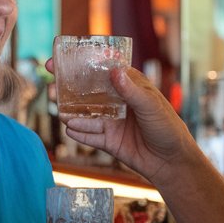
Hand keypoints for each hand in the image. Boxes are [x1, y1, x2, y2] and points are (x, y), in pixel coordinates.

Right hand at [55, 65, 194, 183]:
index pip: (102, 71)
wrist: (172, 162)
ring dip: (71, 114)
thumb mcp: (151, 105)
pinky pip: (90, 137)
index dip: (82, 65)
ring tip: (59, 112)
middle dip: (68, 91)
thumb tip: (114, 71)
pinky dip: (79, 134)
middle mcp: (117, 102)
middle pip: (88, 94)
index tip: (61, 60)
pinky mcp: (109, 142)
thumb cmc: (168, 127)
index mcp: (129, 87)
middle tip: (51, 87)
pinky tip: (69, 129)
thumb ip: (131, 91)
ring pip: (86, 116)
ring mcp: (112, 122)